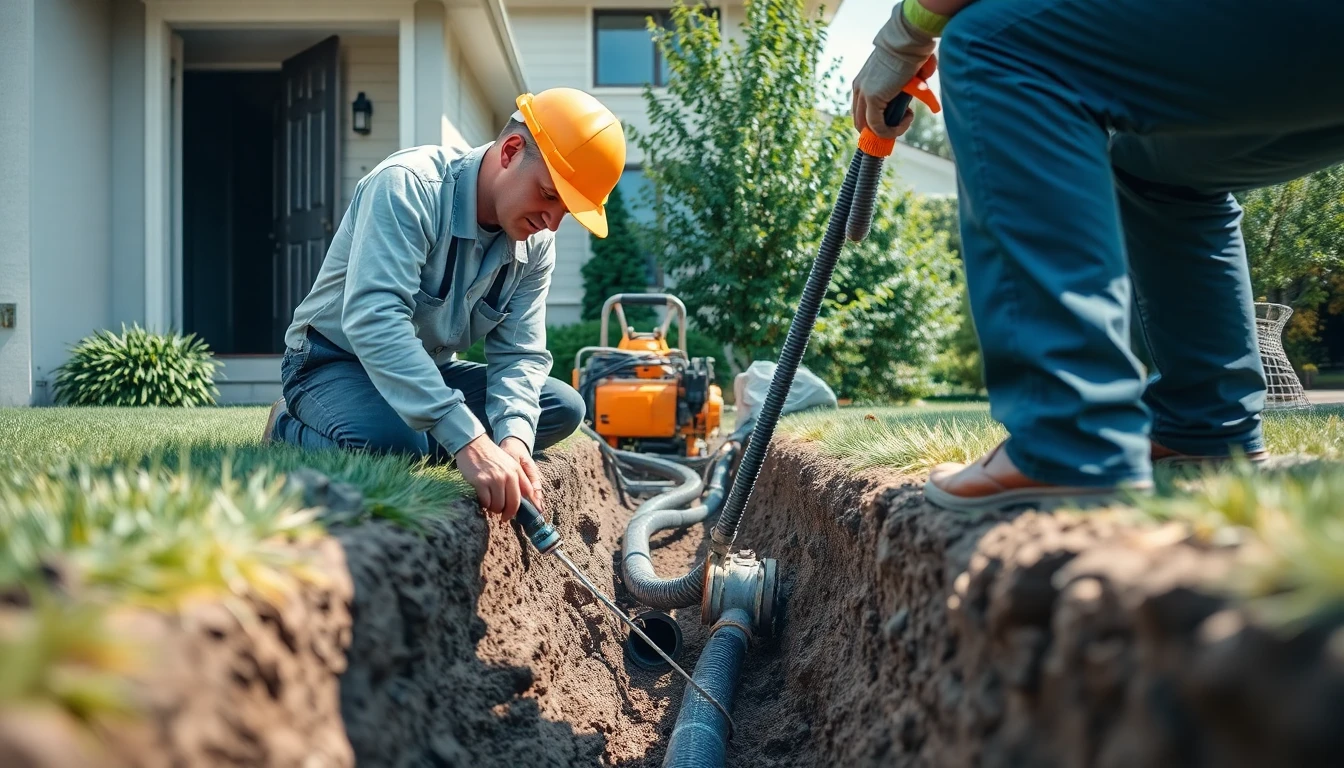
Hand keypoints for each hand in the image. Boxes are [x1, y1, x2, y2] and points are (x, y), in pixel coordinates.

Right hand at [455, 434, 537, 521]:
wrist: (473, 444)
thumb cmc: (491, 456)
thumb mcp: (510, 463)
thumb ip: (519, 478)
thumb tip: (526, 497)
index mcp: (517, 471)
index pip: (527, 493)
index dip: (526, 507)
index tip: (520, 513)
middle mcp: (508, 476)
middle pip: (513, 503)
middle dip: (508, 513)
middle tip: (503, 517)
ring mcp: (494, 479)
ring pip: (498, 505)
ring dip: (494, 509)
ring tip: (490, 505)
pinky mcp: (480, 482)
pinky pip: (485, 502)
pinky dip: (484, 505)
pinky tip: (482, 501)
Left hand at [852, 2, 937, 139]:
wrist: (908, 41)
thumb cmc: (910, 52)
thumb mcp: (903, 73)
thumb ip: (906, 83)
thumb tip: (923, 84)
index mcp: (862, 82)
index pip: (861, 111)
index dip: (877, 121)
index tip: (897, 117)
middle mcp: (859, 88)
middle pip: (861, 122)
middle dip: (881, 129)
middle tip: (901, 121)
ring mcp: (863, 94)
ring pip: (869, 127)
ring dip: (889, 130)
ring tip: (907, 118)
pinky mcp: (872, 99)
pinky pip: (878, 127)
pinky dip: (893, 130)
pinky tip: (908, 117)